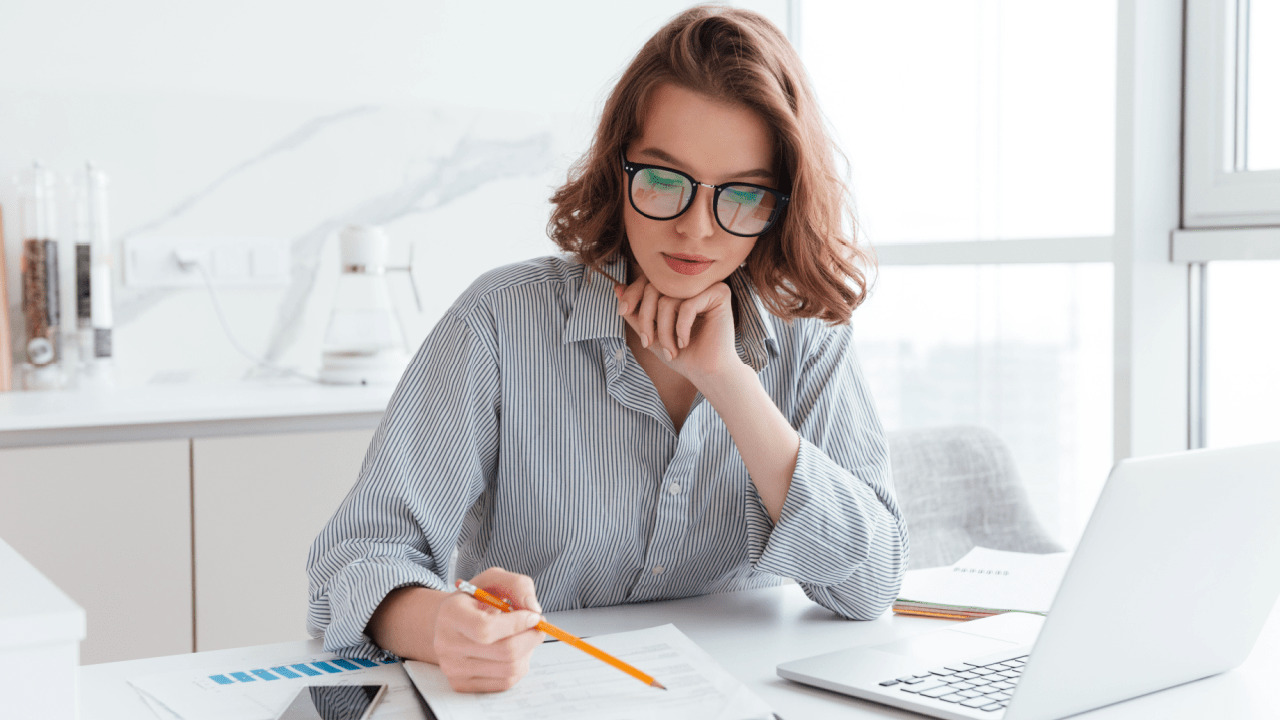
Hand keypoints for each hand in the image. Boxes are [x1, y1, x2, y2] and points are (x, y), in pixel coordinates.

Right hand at [432, 567, 543, 691]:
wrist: (450, 624)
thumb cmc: (475, 601)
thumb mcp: (494, 580)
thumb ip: (518, 585)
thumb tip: (534, 610)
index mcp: (451, 614)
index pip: (486, 629)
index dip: (517, 624)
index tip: (533, 616)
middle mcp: (446, 644)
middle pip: (504, 652)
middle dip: (531, 637)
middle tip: (538, 626)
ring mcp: (452, 668)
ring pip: (510, 669)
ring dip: (527, 651)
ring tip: (523, 637)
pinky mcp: (462, 684)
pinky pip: (505, 682)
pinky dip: (519, 666)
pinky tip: (515, 651)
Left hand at [615, 271, 740, 384]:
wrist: (707, 373)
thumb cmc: (683, 354)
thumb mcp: (651, 332)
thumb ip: (635, 311)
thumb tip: (617, 287)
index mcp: (678, 286)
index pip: (649, 279)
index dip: (632, 294)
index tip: (622, 311)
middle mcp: (693, 282)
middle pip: (655, 286)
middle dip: (646, 318)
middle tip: (648, 343)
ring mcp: (707, 286)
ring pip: (668, 299)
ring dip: (663, 331)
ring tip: (670, 350)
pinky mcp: (720, 294)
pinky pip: (687, 305)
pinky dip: (681, 328)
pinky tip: (684, 343)